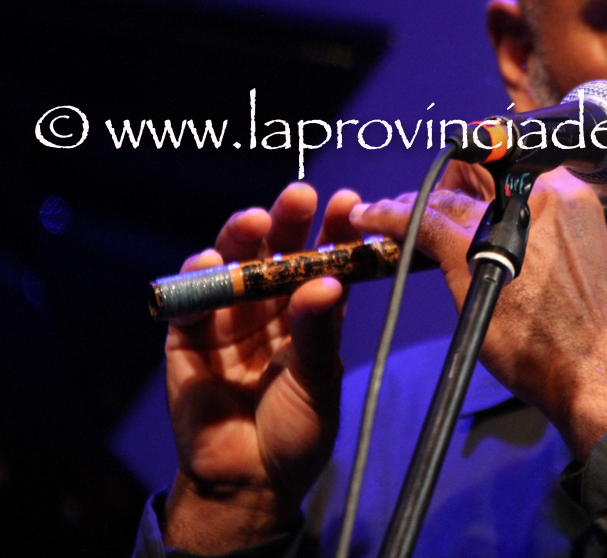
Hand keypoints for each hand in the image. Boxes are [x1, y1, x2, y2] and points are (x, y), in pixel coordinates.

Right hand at [163, 183, 361, 553]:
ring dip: (241, 237)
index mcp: (312, 310)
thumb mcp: (316, 380)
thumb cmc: (297, 429)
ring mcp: (230, 317)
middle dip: (287, 220)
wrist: (250, 480)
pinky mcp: (190, 336)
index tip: (347, 203)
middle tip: (300, 195)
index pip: (324, 259)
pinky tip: (211, 261)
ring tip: (255, 220)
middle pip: (277, 251)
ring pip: (234, 264)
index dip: (334, 230)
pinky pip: (192, 300)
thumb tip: (326, 281)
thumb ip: (316, 332)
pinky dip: (198, 279)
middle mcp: (272, 305)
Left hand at [351, 163, 606, 458]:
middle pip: (475, 167)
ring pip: (445, 192)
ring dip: (415, 200)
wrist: (594, 370)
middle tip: (435, 199)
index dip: (489, 162)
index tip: (475, 175)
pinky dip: (391, 216)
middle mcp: (538, 194)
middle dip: (452, 180)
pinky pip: (419, 220)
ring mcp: (503, 220)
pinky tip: (374, 219)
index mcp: (571, 192)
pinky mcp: (471, 250)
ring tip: (393, 211)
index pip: (516, 155)